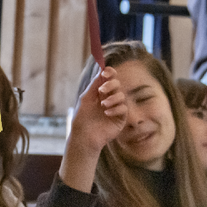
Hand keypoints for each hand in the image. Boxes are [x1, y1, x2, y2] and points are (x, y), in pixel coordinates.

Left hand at [58, 66, 126, 192]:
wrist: (84, 137)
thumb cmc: (82, 118)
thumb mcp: (86, 98)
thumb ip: (94, 84)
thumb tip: (102, 69)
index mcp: (100, 93)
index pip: (109, 78)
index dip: (110, 73)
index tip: (105, 72)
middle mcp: (109, 98)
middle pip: (117, 84)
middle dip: (111, 84)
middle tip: (102, 90)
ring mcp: (116, 108)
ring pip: (122, 96)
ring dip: (113, 98)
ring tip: (103, 105)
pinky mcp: (121, 118)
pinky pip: (124, 108)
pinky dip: (116, 109)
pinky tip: (107, 114)